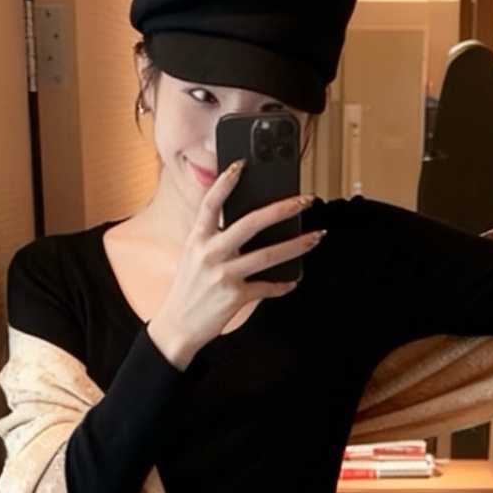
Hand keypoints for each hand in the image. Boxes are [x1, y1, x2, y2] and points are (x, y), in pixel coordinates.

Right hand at [146, 162, 324, 367]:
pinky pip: (267, 287)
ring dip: (296, 245)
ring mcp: (222, 275)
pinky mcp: (234, 297)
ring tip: (316, 237)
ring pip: (267, 255)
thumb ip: (214, 239)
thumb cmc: (189, 289)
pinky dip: (283, 284)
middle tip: (305, 200)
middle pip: (250, 223)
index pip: (210, 202)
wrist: (177, 328)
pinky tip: (293, 280)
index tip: (243, 164)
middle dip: (282, 209)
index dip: (225, 181)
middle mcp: (209, 253)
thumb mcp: (193, 257)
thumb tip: (251, 226)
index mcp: (197, 239)